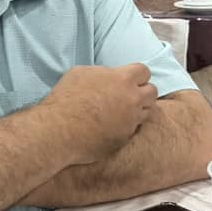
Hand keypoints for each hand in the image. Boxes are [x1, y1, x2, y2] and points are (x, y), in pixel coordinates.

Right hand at [42, 64, 157, 164]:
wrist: (59, 130)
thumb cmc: (66, 99)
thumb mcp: (82, 73)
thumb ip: (103, 72)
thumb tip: (109, 75)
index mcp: (123, 79)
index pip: (144, 71)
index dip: (137, 75)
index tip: (129, 79)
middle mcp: (132, 100)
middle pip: (152, 92)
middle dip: (143, 91)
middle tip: (129, 95)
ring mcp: (131, 121)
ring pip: (146, 112)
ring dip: (136, 110)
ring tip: (119, 111)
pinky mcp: (125, 138)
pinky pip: (132, 130)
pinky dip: (124, 127)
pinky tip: (110, 126)